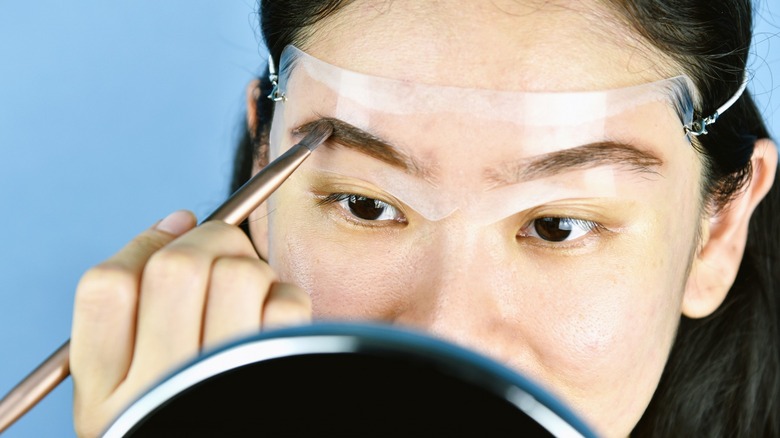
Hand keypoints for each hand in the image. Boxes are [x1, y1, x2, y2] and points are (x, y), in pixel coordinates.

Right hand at [70, 210, 310, 436]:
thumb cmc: (183, 407)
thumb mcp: (134, 386)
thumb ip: (135, 314)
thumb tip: (179, 220)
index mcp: (104, 395)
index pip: (105, 287)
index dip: (145, 243)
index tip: (175, 230)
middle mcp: (155, 393)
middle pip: (176, 268)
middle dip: (210, 238)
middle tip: (224, 249)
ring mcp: (219, 386)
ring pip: (238, 274)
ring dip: (251, 268)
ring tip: (250, 296)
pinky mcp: (275, 375)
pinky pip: (286, 302)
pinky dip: (284, 298)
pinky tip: (272, 324)